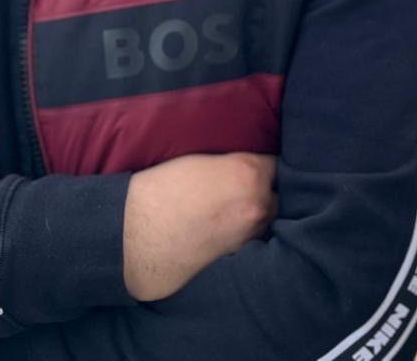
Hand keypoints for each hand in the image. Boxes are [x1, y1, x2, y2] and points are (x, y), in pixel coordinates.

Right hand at [122, 152, 276, 300]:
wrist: (139, 236)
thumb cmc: (163, 190)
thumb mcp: (202, 161)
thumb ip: (233, 163)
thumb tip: (245, 166)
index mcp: (249, 174)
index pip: (276, 163)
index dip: (265, 163)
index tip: (257, 163)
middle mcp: (257, 204)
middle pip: (278, 193)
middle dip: (266, 189)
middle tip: (245, 186)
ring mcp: (249, 233)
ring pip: (267, 218)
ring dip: (257, 211)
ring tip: (235, 207)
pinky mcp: (237, 255)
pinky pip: (251, 238)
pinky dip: (244, 231)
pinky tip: (226, 226)